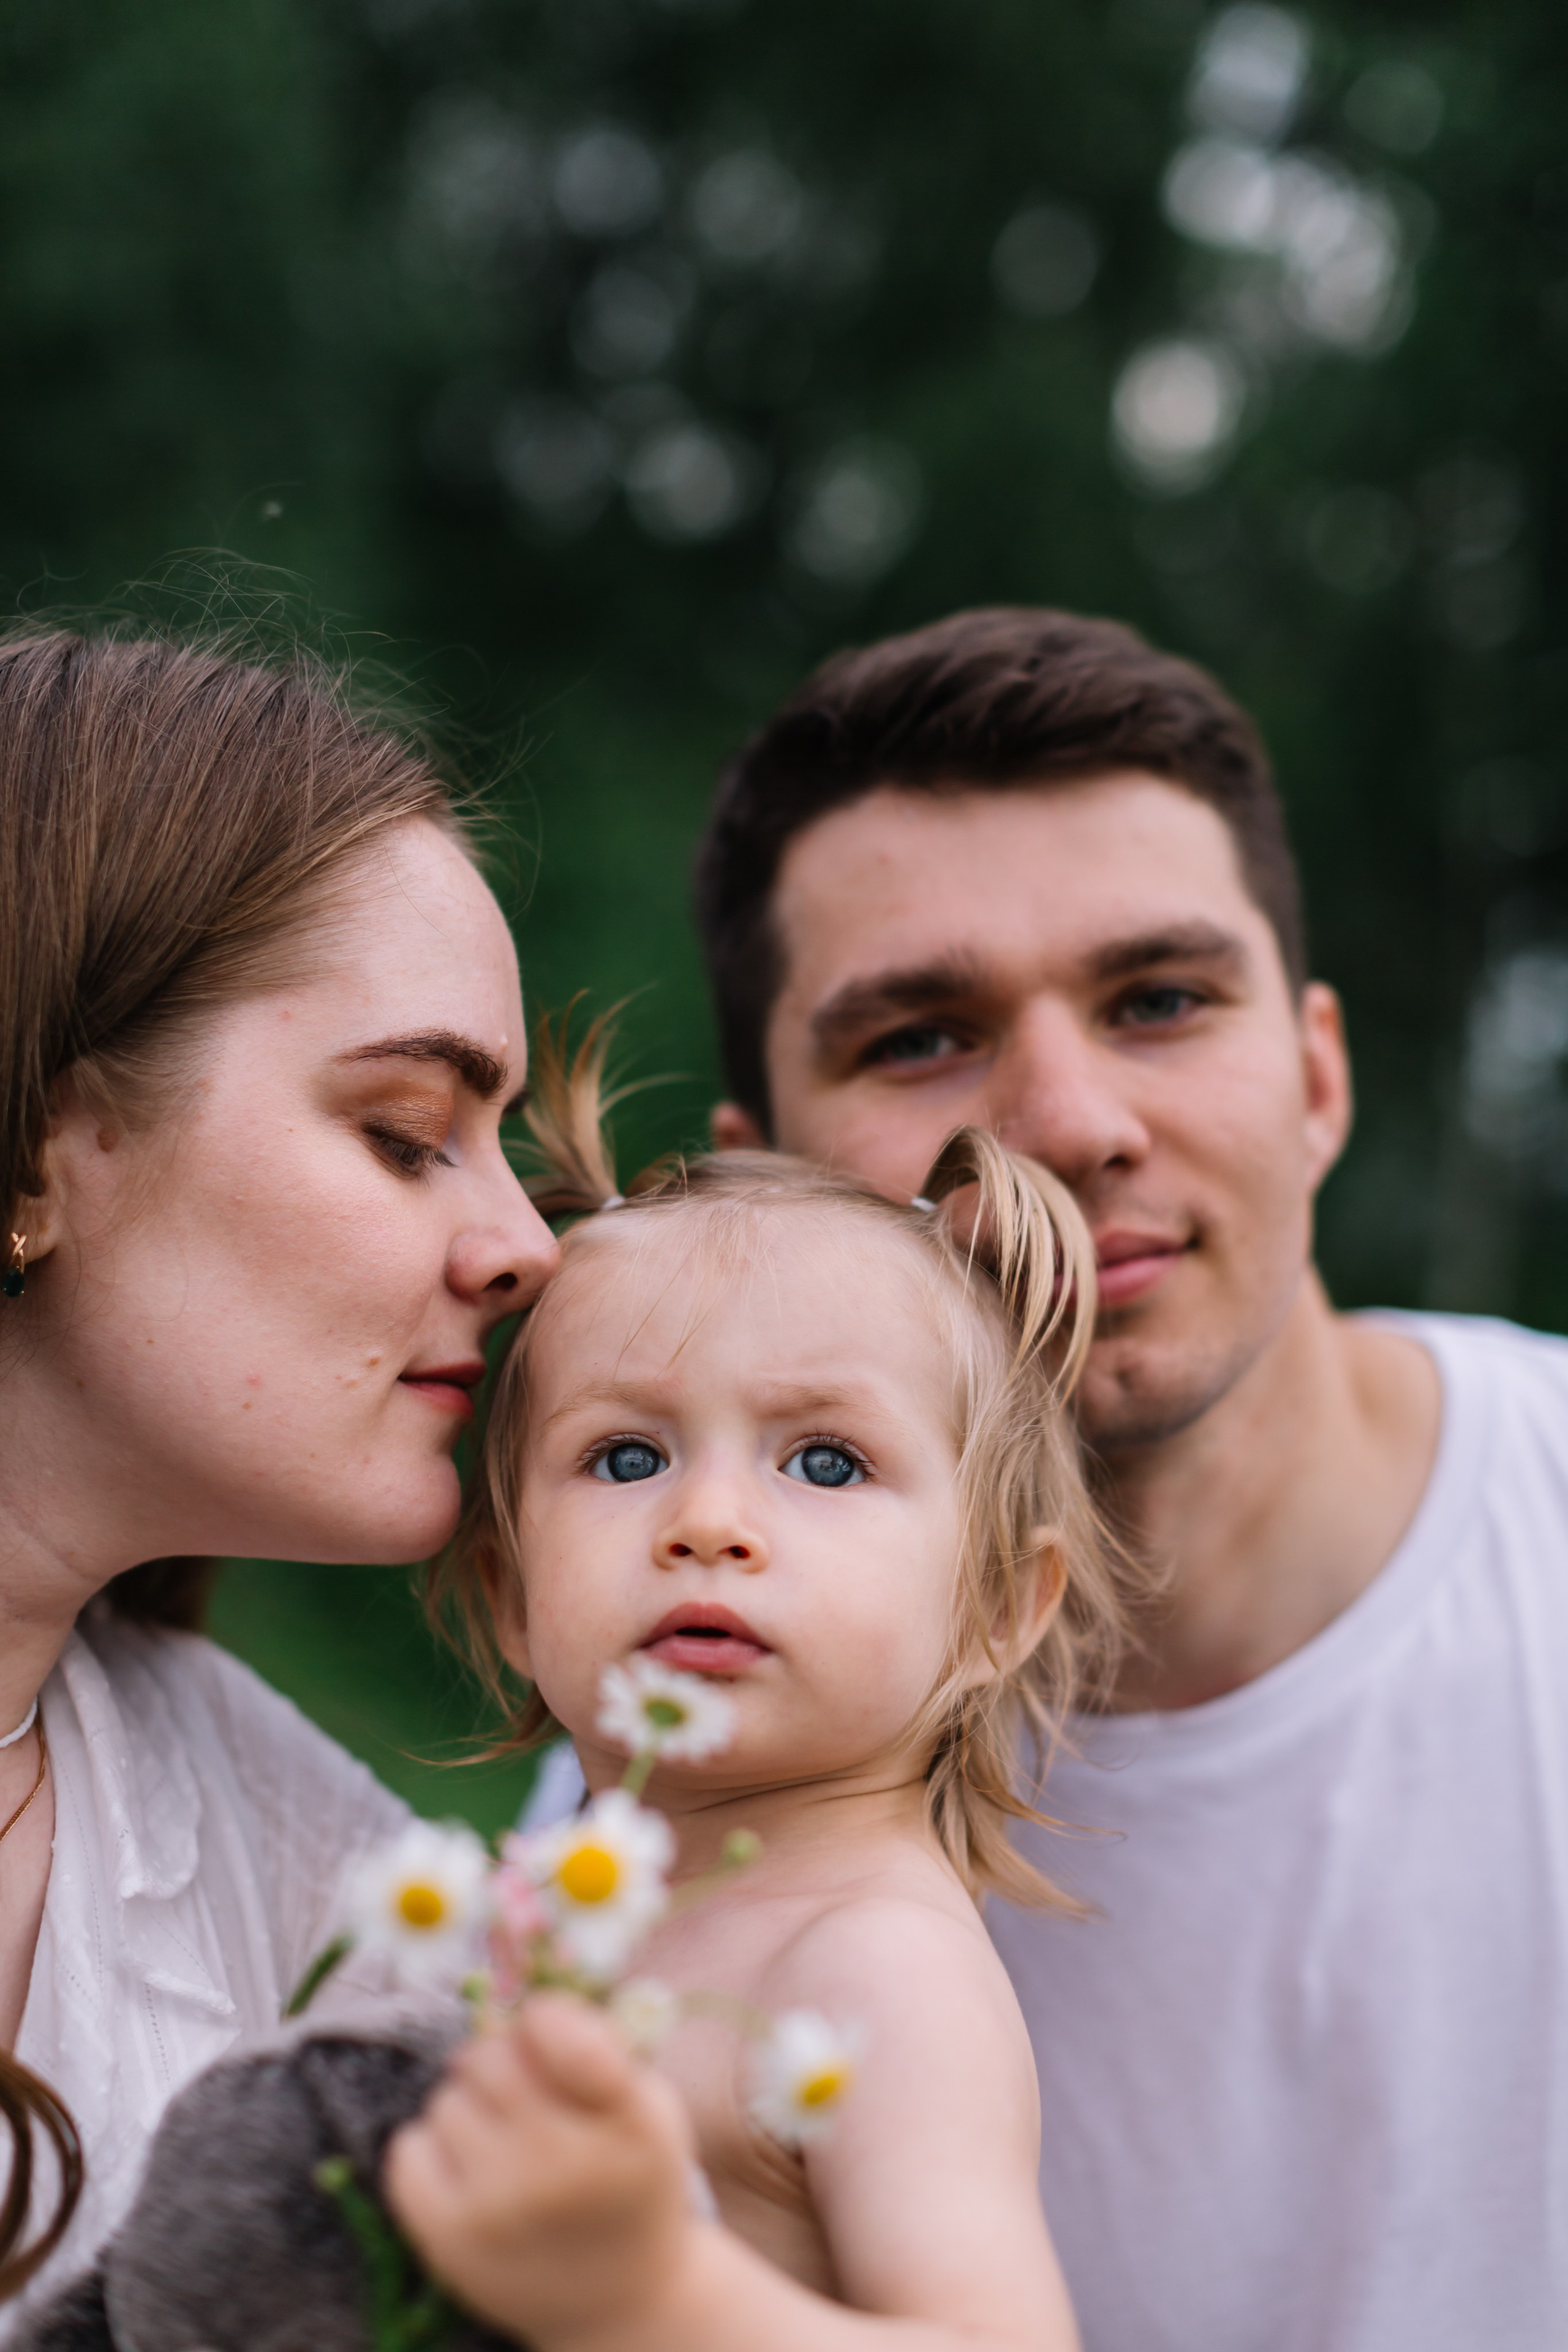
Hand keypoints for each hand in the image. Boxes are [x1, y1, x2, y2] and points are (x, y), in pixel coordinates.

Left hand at [384, 1995, 697, 2350]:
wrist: (619, 2299)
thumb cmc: (629, 2177)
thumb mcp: (646, 2105)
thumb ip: (595, 2044)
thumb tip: (522, 2006)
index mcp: (625, 2122)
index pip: (561, 2034)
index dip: (543, 2017)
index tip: (543, 2028)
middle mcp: (561, 2165)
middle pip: (489, 2057)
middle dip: (500, 2061)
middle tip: (524, 2095)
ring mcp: (500, 2207)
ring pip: (447, 2101)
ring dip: (469, 2108)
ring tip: (505, 2146)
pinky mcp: (449, 2242)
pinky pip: (408, 2149)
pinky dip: (431, 2148)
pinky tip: (469, 2172)